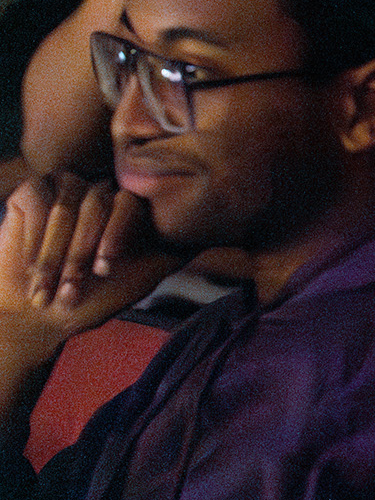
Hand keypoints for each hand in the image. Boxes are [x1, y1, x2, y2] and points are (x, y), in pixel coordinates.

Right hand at [0, 174, 173, 368]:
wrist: (45, 313)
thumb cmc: (98, 295)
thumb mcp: (147, 272)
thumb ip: (179, 249)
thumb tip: (220, 234)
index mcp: (129, 204)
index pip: (132, 203)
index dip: (117, 234)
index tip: (104, 268)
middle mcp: (100, 189)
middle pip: (100, 202)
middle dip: (86, 250)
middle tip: (80, 285)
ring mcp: (66, 186)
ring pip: (67, 207)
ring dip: (58, 254)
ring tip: (52, 289)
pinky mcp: (32, 192)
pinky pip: (37, 203)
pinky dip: (33, 239)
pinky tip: (31, 266)